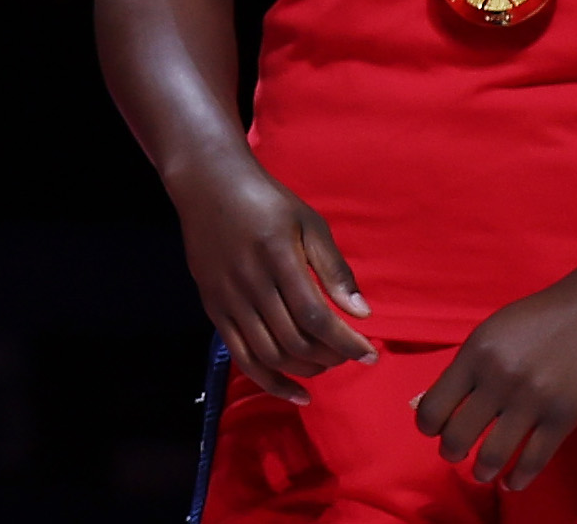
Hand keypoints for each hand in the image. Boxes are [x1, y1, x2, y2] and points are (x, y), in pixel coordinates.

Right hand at [171, 153, 377, 400]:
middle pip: (294, 340)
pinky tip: (296, 392)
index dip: (346, 342)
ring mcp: (227, 298)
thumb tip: (362, 314)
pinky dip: (270, 381)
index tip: (369, 353)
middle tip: (348, 354)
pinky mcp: (213, 308)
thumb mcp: (309, 223)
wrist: (207, 184)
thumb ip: (334, 269)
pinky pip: (242, 356)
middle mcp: (249, 282)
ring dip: (306, 369)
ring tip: (325, 364)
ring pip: (270, 354)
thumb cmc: (267, 200)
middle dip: (331, 357)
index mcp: (277, 257)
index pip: (315, 317)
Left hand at [412, 274, 576, 489]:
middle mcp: (498, 378)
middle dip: (451, 451)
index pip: (435, 403)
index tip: (432, 432)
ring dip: (482, 469)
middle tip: (453, 457)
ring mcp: (532, 400)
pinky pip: (535, 458)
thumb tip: (449, 400)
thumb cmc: (544, 316)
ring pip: (495, 452)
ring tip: (481, 473)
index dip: (428, 425)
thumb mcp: (494, 331)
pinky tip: (512, 483)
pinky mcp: (565, 416)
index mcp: (475, 353)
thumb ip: (473, 364)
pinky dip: (519, 477)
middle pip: (459, 433)